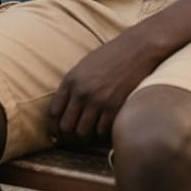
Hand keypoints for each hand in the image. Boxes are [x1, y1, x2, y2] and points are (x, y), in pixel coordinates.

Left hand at [48, 29, 155, 146]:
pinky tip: (103, 131)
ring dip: (84, 139)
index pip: (54, 112)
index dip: (54, 127)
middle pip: (66, 127)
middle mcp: (81, 92)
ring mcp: (98, 100)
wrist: (136, 49)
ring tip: (88, 138)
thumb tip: (63, 110)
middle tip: (73, 140)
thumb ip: (72, 86)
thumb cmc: (110, 56)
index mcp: (71, 80)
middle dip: (67, 137)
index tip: (57, 134)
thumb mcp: (84, 66)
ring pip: (83, 134)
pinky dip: (101, 136)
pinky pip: (102, 132)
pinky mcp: (114, 107)